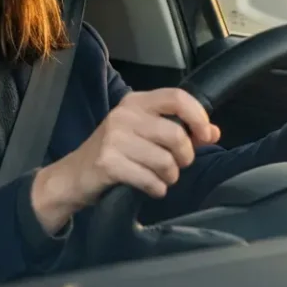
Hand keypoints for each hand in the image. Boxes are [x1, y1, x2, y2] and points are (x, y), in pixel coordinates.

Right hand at [30, 88, 218, 233]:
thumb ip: (180, 130)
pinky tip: (149, 188)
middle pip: (176, 135)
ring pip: (165, 161)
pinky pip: (150, 180)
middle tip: (176, 166)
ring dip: (170, 177)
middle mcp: (124, 115)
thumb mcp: (144, 134)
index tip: (204, 136)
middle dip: (184, 157)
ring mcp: (114, 138)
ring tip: (161, 178)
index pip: (177, 97)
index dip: (198, 117)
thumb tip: (213, 132)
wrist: (72, 176)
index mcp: (136, 102)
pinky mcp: (108, 163)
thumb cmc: (114, 153)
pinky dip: (156, 189)